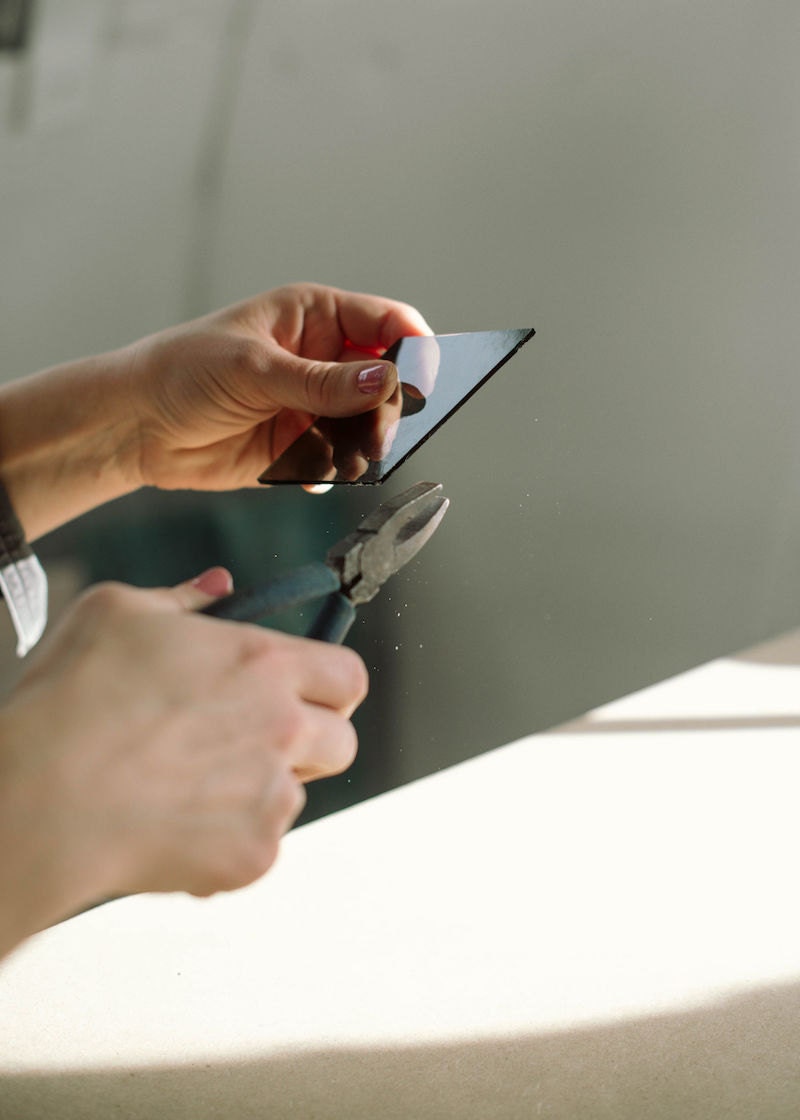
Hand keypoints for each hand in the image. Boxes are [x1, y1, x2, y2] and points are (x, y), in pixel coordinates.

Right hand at [0, 569, 367, 954]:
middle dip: (311, 743)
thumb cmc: (70, 700)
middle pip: (342, 742)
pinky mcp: (252, 857)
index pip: (347, 674)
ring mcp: (272, 798)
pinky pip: (258, 846)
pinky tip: (172, 825)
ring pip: (295, 796)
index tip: (310, 693)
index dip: (332, 684)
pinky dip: (226, 841)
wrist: (40, 800)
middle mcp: (283, 730)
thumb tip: (220, 585)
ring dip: (260, 792)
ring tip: (189, 786)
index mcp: (262, 664)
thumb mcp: (118, 612)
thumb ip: (184, 597)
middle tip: (256, 743)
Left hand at [126, 282, 431, 491]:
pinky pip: (339, 461)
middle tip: (376, 435)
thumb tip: (383, 381)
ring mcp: (314, 405)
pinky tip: (307, 474)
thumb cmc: (182, 371)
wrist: (137, 427)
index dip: (414, 347)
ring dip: (362, 446)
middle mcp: (322, 360)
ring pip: (367, 426)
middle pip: (386, 381)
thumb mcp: (254, 368)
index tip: (425, 377)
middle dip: (386, 409)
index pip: (387, 323)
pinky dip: (333, 471)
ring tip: (343, 458)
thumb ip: (320, 382)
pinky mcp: (301, 447)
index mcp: (315, 318)